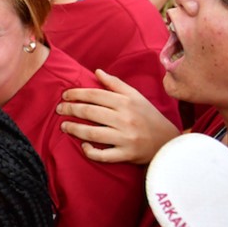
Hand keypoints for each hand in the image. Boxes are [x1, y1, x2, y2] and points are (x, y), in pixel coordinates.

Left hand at [55, 69, 179, 163]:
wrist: (168, 141)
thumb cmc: (148, 116)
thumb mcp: (136, 96)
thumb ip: (115, 84)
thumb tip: (97, 71)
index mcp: (126, 102)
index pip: (95, 95)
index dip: (76, 94)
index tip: (64, 95)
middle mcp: (125, 119)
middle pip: (90, 112)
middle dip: (70, 109)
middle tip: (59, 109)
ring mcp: (125, 138)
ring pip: (93, 133)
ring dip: (74, 129)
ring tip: (63, 126)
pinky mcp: (126, 154)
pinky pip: (104, 155)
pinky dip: (91, 151)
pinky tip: (83, 146)